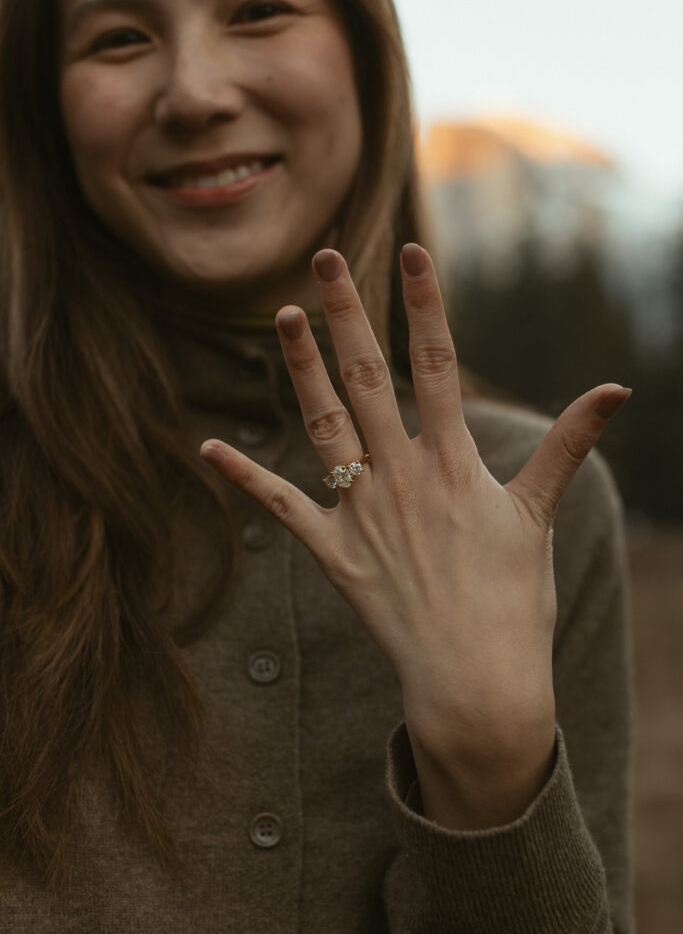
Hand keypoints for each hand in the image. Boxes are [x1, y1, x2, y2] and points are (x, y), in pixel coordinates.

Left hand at [200, 244, 629, 821]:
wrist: (475, 680)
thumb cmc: (514, 598)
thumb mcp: (540, 515)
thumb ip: (567, 444)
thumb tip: (616, 389)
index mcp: (454, 463)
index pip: (436, 365)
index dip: (425, 306)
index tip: (411, 252)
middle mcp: (402, 478)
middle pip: (368, 378)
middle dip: (347, 313)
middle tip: (324, 257)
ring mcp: (363, 514)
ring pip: (324, 425)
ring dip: (301, 368)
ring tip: (283, 316)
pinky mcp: (334, 553)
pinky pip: (283, 507)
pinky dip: (246, 477)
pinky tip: (210, 447)